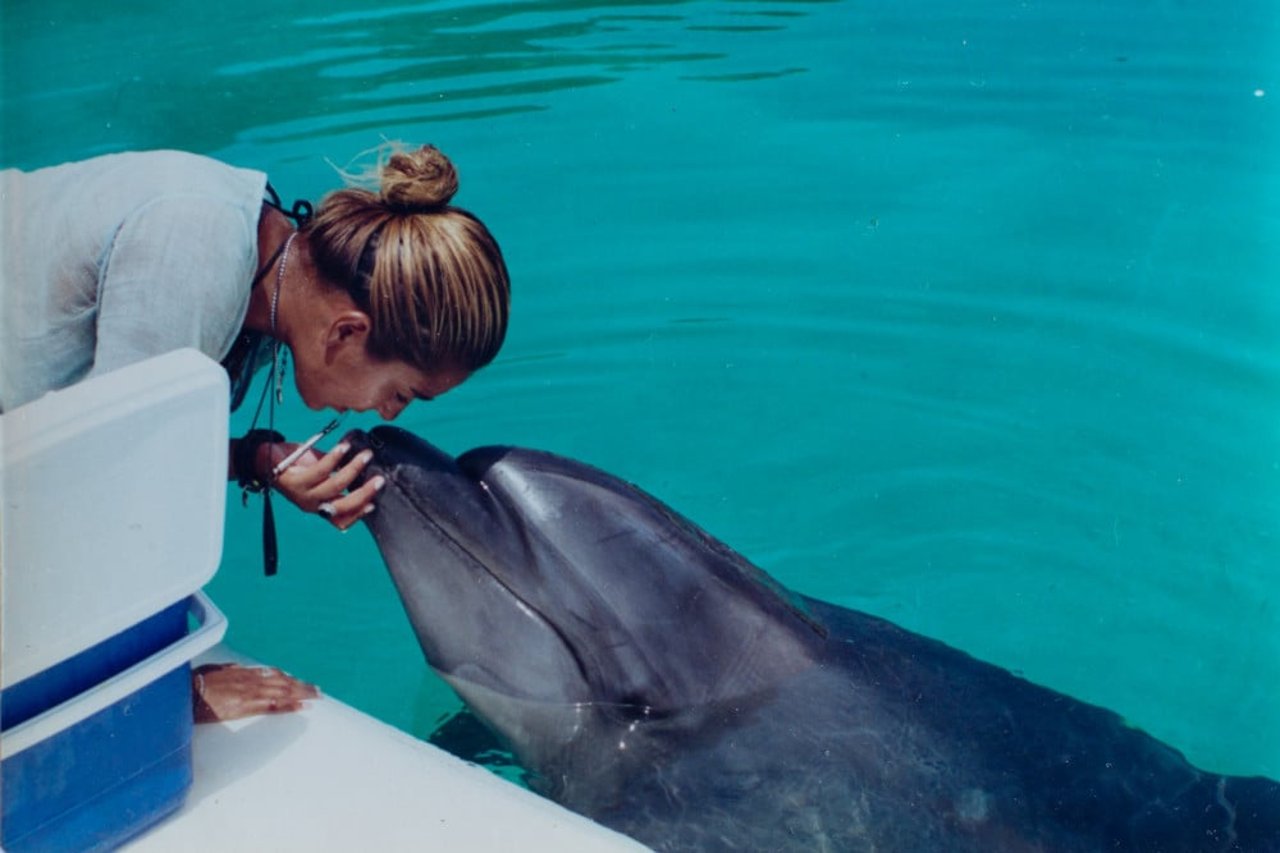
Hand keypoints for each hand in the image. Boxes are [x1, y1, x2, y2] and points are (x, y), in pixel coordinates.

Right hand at [192, 663, 318, 723]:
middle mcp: (252, 681)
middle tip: (318, 690)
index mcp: (244, 672)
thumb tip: (239, 667)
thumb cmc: (196, 682)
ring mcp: (251, 693)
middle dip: (302, 686)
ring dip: (302, 694)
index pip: (273, 674)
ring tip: (317, 697)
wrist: (185, 692)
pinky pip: (273, 706)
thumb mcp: (215, 670)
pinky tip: (302, 707)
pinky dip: (290, 705)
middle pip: (283, 683)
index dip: (288, 678)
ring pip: (283, 692)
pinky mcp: (247, 706)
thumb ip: (229, 668)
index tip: (299, 680)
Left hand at [258, 439, 384, 530]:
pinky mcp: (294, 480)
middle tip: (379, 479)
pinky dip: (335, 457)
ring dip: (354, 469)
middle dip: (364, 493)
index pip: (340, 520)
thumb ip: (338, 473)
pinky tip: (344, 446)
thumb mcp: (320, 473)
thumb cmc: (295, 464)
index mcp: (319, 506)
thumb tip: (364, 464)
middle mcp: (311, 505)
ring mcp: (302, 494)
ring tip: (366, 455)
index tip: (374, 503)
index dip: (358, 515)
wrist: (263, 458)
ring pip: (334, 486)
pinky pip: (320, 470)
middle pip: (342, 506)